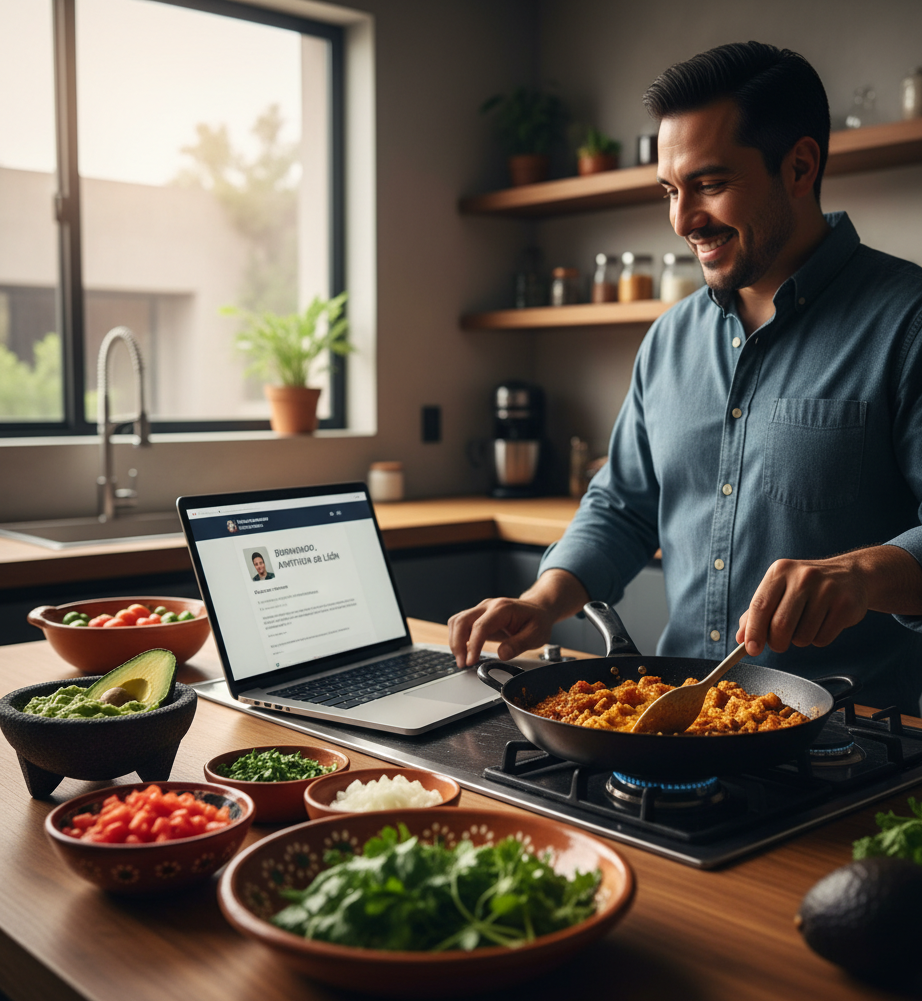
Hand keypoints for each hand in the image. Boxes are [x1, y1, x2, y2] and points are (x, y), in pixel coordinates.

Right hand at [448, 598, 554, 666]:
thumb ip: (519, 644)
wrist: (538, 609)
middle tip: (462, 663)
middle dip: (457, 644)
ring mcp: (481, 609)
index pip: (480, 626)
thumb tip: (502, 654)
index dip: (473, 645)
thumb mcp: (536, 635)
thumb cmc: (538, 621)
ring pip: (457, 621)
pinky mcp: (478, 616)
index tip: (470, 661)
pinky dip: (457, 638)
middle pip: (462, 621)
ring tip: (462, 659)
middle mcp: (488, 606)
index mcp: (502, 609)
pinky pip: (460, 624)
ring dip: (455, 641)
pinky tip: (463, 652)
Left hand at [736, 545, 921, 656]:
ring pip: (802, 636)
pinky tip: (823, 623)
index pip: (760, 605)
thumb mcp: (778, 590)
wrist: (851, 575)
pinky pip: (823, 638)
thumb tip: (741, 638)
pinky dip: (818, 639)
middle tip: (779, 643)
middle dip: (777, 642)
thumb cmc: (806, 587)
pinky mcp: (845, 604)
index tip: (751, 649)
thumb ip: (756, 613)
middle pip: (780, 625)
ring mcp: (827, 589)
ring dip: (800, 640)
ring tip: (806, 624)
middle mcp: (803, 577)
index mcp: (780, 571)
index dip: (753, 631)